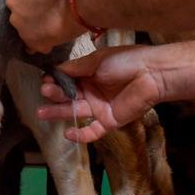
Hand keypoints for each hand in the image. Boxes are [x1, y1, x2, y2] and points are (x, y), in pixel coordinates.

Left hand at [7, 0, 86, 53]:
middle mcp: (13, 2)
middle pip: (19, 10)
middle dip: (30, 13)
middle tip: (48, 14)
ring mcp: (20, 23)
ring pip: (24, 28)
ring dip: (35, 29)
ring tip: (53, 28)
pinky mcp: (31, 40)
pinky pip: (32, 45)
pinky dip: (41, 44)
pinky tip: (51, 40)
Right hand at [36, 45, 165, 142]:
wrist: (152, 74)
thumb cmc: (125, 61)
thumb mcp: (96, 60)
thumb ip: (75, 68)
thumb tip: (53, 70)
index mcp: (89, 74)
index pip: (66, 80)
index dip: (55, 81)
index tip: (45, 80)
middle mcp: (92, 91)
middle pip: (68, 96)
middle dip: (54, 95)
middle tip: (45, 92)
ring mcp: (100, 107)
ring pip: (75, 112)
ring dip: (59, 113)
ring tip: (42, 113)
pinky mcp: (109, 121)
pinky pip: (92, 131)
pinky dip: (80, 134)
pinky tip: (68, 133)